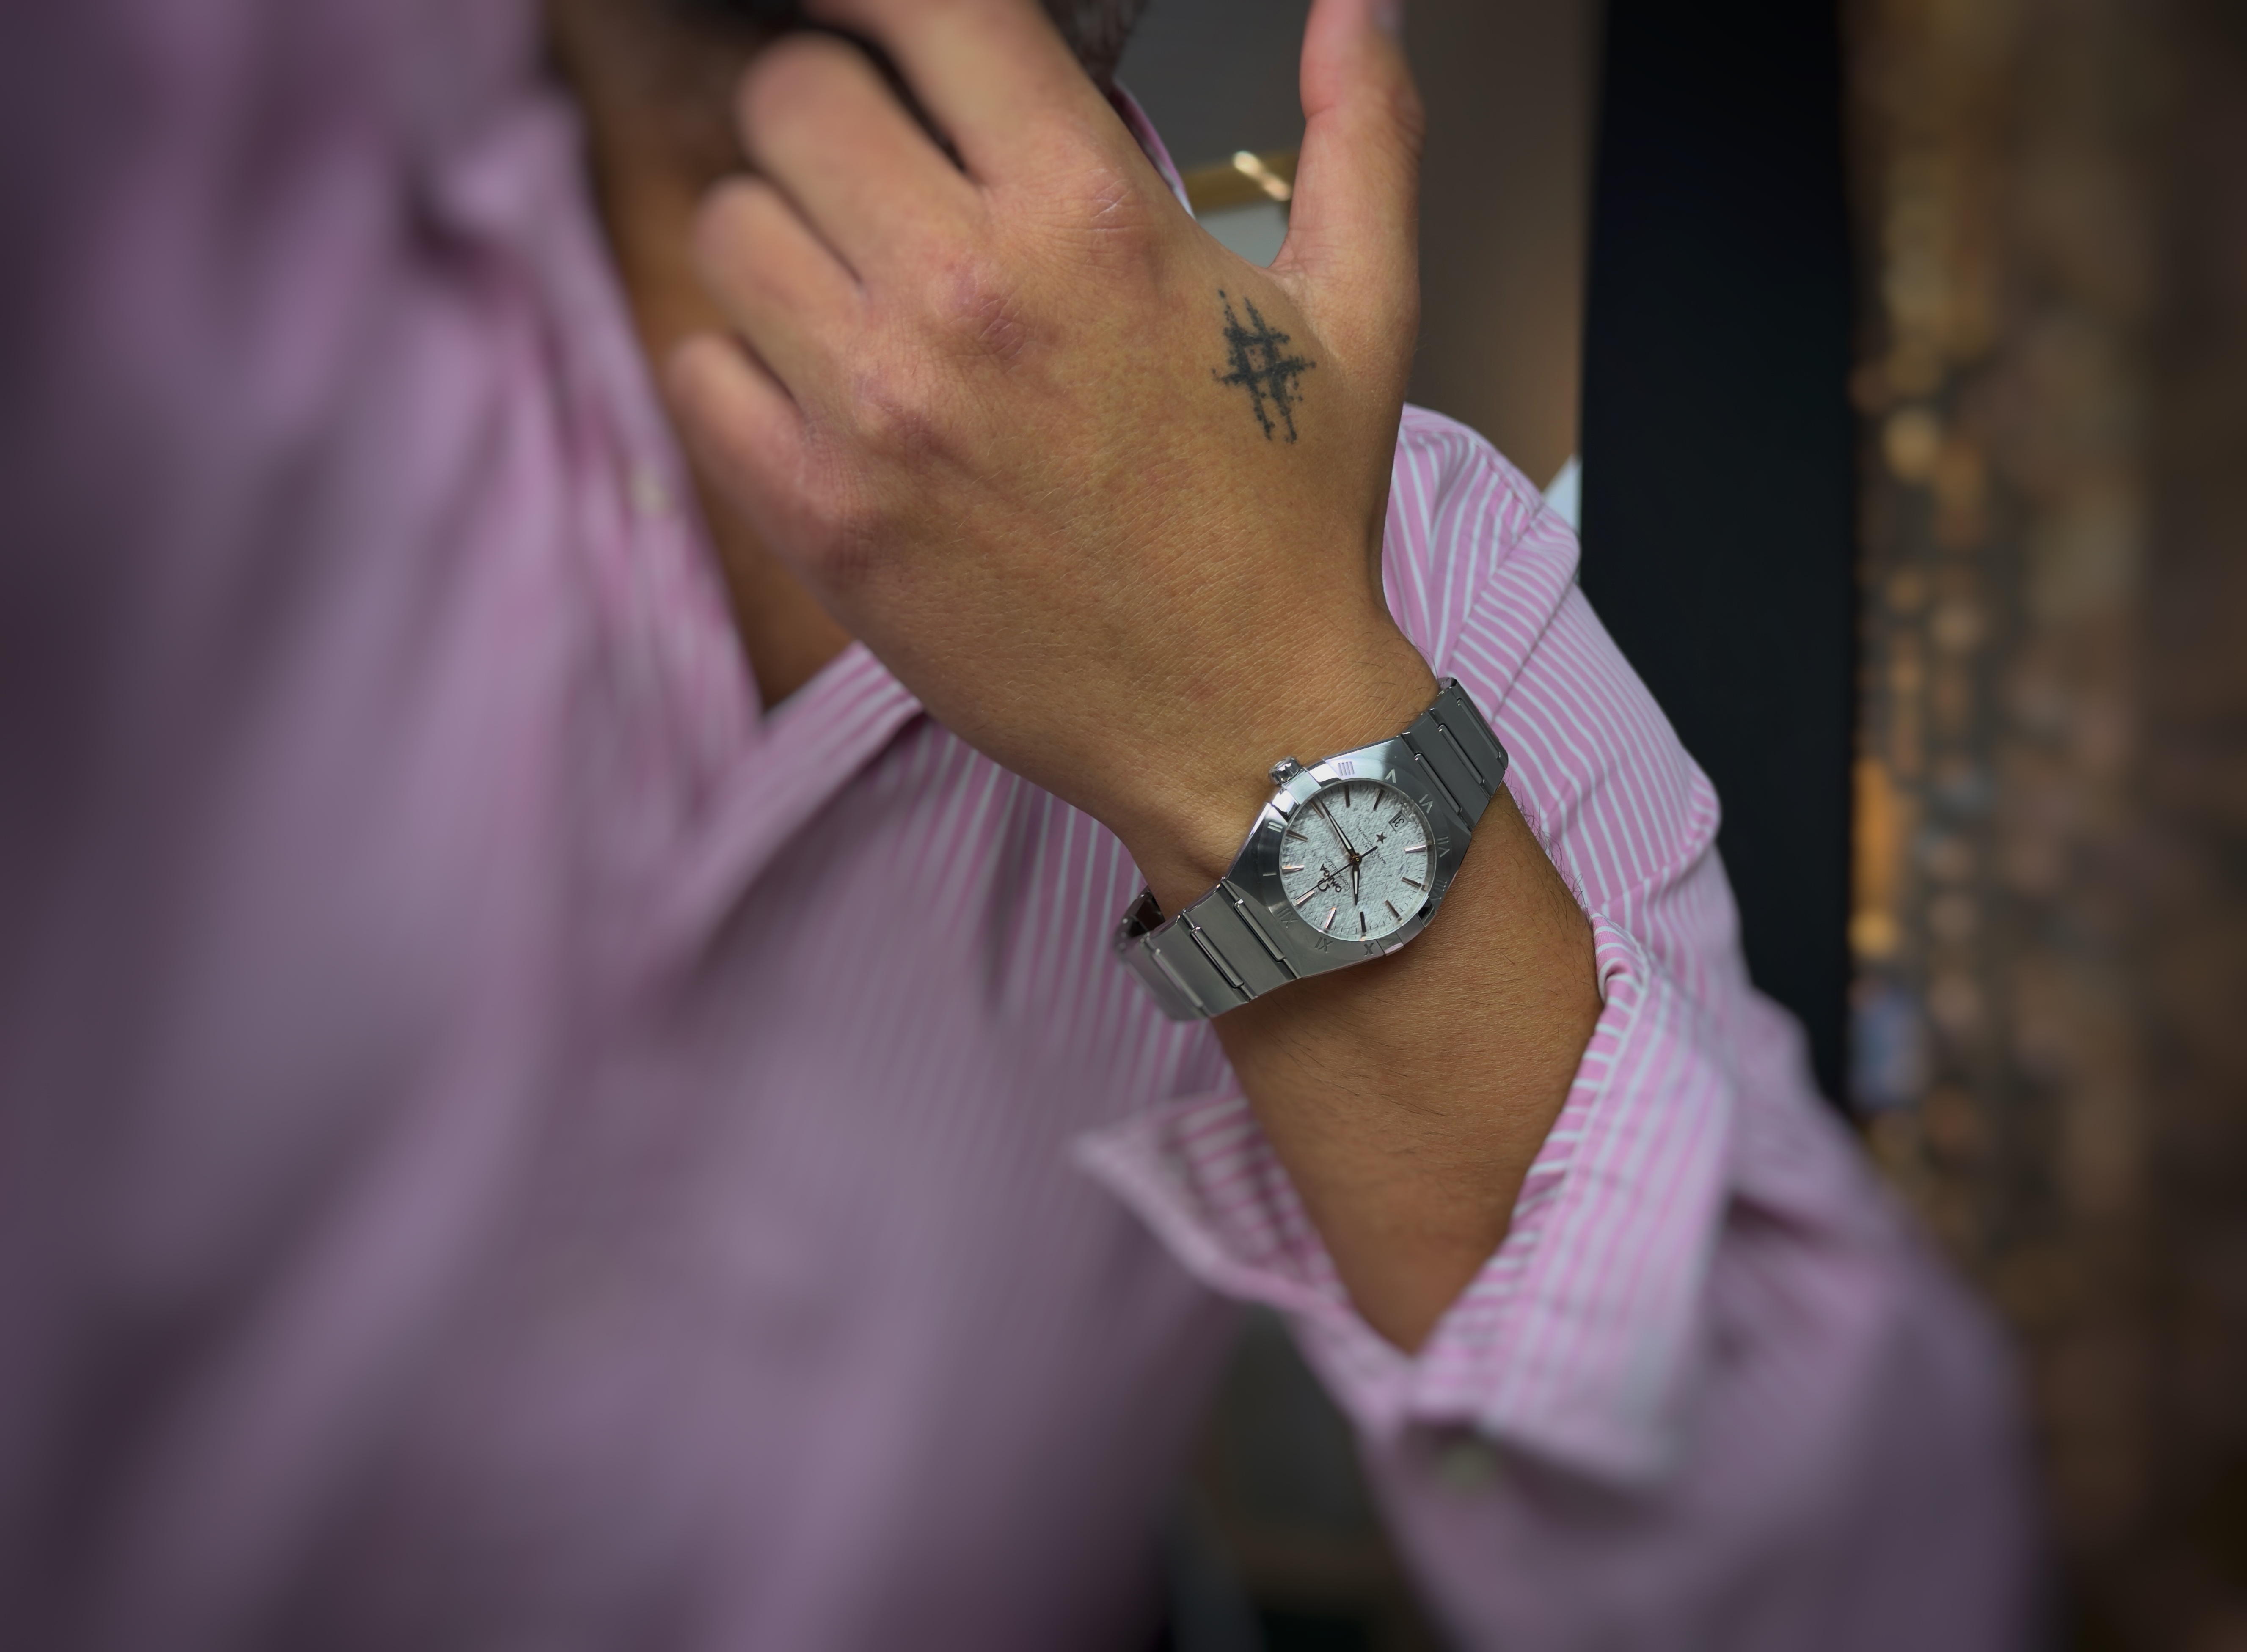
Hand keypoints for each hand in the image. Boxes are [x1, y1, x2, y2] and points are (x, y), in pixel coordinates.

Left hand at [669, 0, 1432, 912]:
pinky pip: (694, 372)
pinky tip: (810, 387)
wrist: (1245, 722)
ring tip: (845, 285)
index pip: (921, 10)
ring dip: (776, 236)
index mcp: (1091, 217)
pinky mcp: (820, 519)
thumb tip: (1368, 2)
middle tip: (873, 168)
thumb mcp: (1361, 312)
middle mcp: (966, 295)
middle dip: (828, 111)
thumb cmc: (1291, 522)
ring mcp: (877, 412)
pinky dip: (734, 364)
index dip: (883, 0)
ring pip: (725, 225)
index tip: (886, 28)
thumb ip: (1363, 132)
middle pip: (790, 97)